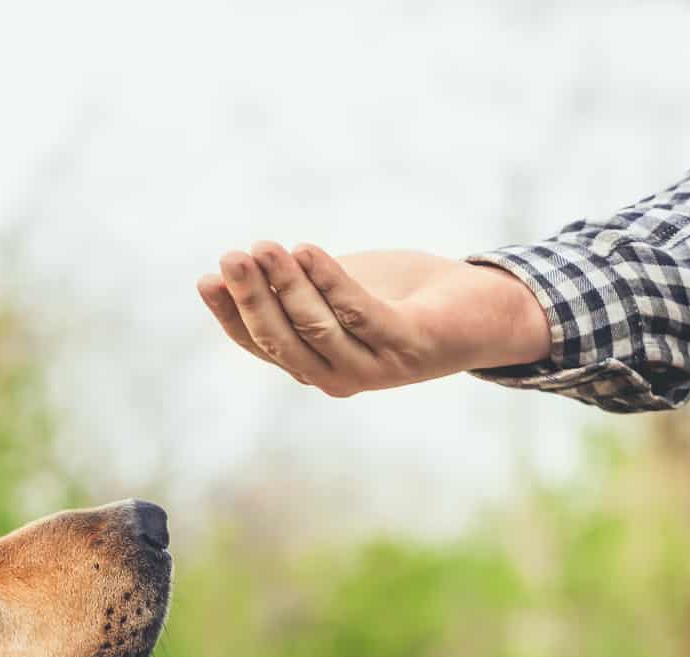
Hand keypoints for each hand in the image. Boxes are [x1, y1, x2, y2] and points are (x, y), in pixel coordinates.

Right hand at [197, 243, 551, 396]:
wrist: (483, 309)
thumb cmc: (404, 296)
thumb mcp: (340, 289)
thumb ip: (297, 287)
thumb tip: (239, 268)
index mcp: (315, 364)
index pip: (260, 344)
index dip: (231, 314)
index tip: (207, 279)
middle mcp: (338, 376)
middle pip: (281, 340)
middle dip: (252, 298)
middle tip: (230, 257)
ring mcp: (375, 366)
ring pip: (315, 328)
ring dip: (286, 286)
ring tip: (264, 247)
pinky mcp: (409, 345)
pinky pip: (359, 313)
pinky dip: (329, 281)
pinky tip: (306, 251)